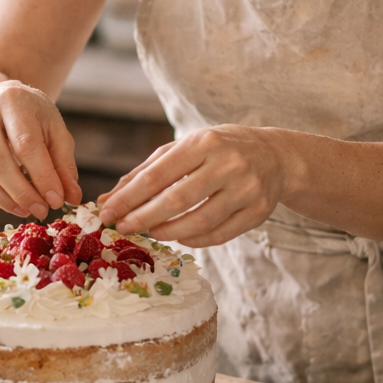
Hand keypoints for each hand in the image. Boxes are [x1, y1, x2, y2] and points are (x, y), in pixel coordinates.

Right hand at [0, 80, 81, 218]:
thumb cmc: (28, 117)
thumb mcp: (53, 129)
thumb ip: (63, 162)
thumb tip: (71, 198)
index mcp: (11, 98)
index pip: (26, 145)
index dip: (42, 177)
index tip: (56, 200)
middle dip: (21, 194)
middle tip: (40, 211)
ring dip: (1, 200)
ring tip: (24, 209)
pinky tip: (1, 201)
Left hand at [98, 125, 286, 245]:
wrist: (274, 156)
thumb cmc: (218, 150)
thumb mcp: (184, 149)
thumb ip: (146, 173)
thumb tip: (109, 200)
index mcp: (204, 142)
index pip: (159, 175)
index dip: (129, 197)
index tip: (107, 213)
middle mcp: (228, 164)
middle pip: (178, 200)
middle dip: (144, 218)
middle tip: (122, 229)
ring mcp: (247, 190)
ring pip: (200, 221)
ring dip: (168, 232)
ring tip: (150, 233)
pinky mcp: (259, 212)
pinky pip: (220, 234)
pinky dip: (195, 240)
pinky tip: (179, 236)